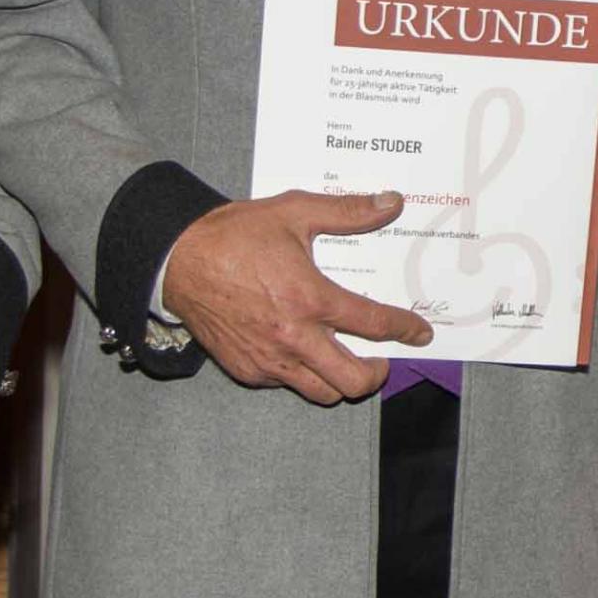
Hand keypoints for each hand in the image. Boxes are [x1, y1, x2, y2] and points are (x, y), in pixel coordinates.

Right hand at [157, 189, 434, 403]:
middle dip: (377, 374)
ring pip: (322, 393)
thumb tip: (390, 203)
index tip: (419, 332)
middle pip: (354, 381)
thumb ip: (347, 212)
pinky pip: (286, 385)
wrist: (178, 260)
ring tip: (344, 361)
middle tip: (381, 359)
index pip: (374, 324)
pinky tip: (300, 352)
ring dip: (341, 381)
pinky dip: (301, 375)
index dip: (405, 329)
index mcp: (310, 298)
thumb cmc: (234, 236)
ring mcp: (269, 360)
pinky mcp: (248, 370)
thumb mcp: (294, 213)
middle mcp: (294, 337)